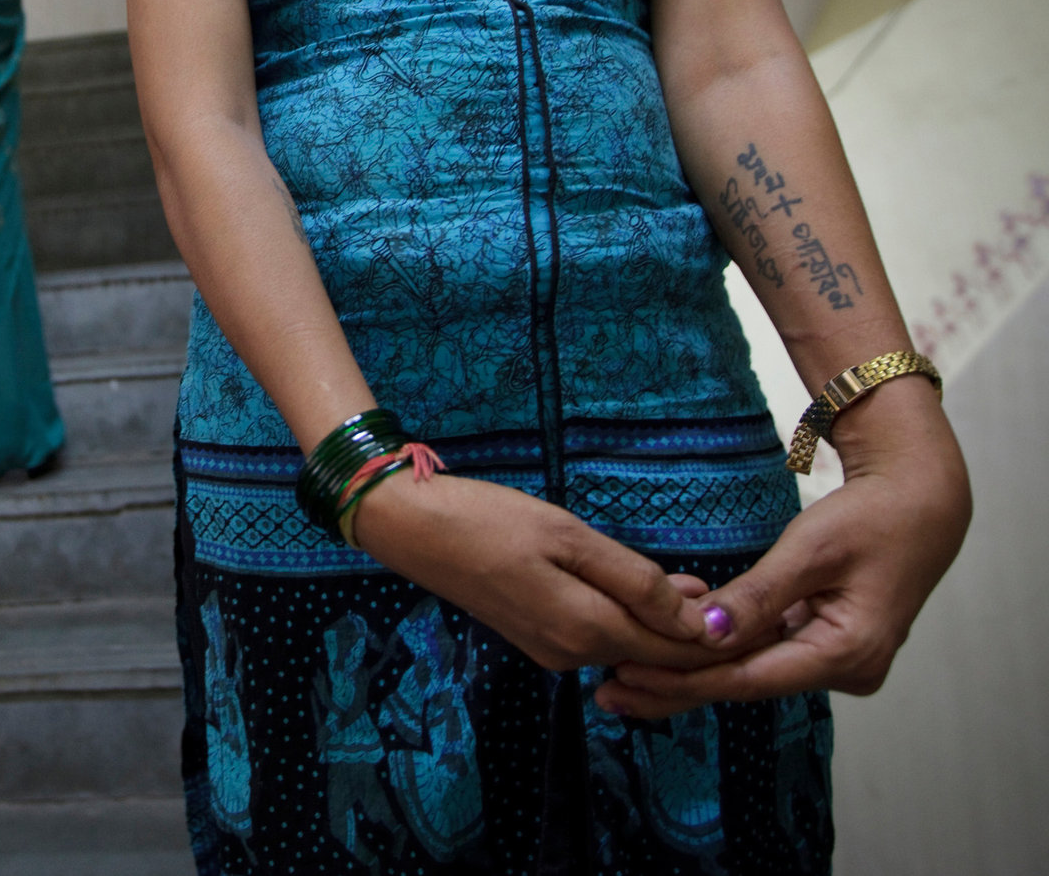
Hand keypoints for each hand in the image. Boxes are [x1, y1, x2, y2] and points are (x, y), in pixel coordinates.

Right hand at [350, 472, 730, 671]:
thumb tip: (696, 617)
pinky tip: (649, 592)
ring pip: (630, 647)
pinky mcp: (535, 636)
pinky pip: (601, 637)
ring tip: (708, 589)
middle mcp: (573, 654)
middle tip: (752, 603)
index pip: (679, 652)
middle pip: (658, 657)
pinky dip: (632, 620)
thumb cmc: (488, 521)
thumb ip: (635, 580)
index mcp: (587, 631)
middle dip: (704, 636)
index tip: (766, 614)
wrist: (412, 529)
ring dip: (667, 625)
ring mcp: (551, 650)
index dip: (724, 638)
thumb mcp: (570, 537)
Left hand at [594, 379, 969, 718]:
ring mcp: (837, 660)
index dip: (684, 679)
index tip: (628, 676)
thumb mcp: (810, 550)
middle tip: (608, 691)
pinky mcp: (825, 644)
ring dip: (692, 671)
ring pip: (751, 671)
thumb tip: (706, 633)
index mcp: (848, 654)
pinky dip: (720, 653)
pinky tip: (669, 656)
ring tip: (625, 679)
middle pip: (746, 683)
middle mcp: (846, 669)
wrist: (921, 501)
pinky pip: (764, 653)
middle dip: (677, 685)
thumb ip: (758, 595)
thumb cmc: (873, 518)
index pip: (749, 678)